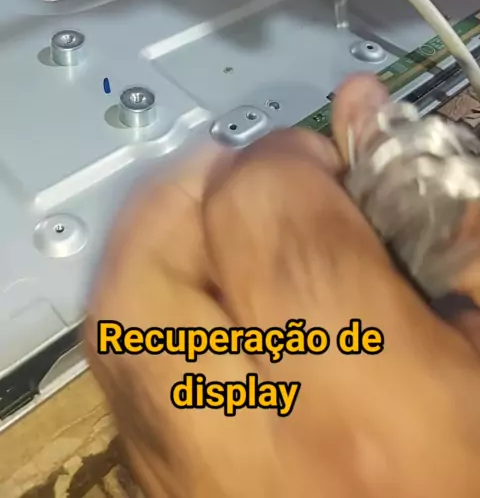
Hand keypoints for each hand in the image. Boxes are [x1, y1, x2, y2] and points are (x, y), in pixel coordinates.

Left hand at [85, 74, 479, 497]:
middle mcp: (250, 444)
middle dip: (217, 184)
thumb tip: (366, 115)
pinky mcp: (166, 491)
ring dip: (171, 234)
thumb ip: (445, 219)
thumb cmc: (471, 469)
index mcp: (365, 400)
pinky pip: (123, 370)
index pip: (267, 214)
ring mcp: (188, 479)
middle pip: (163, 252)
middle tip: (276, 189)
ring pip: (120, 308)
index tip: (333, 167)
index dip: (295, 159)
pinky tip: (218, 301)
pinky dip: (157, 301)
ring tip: (238, 229)